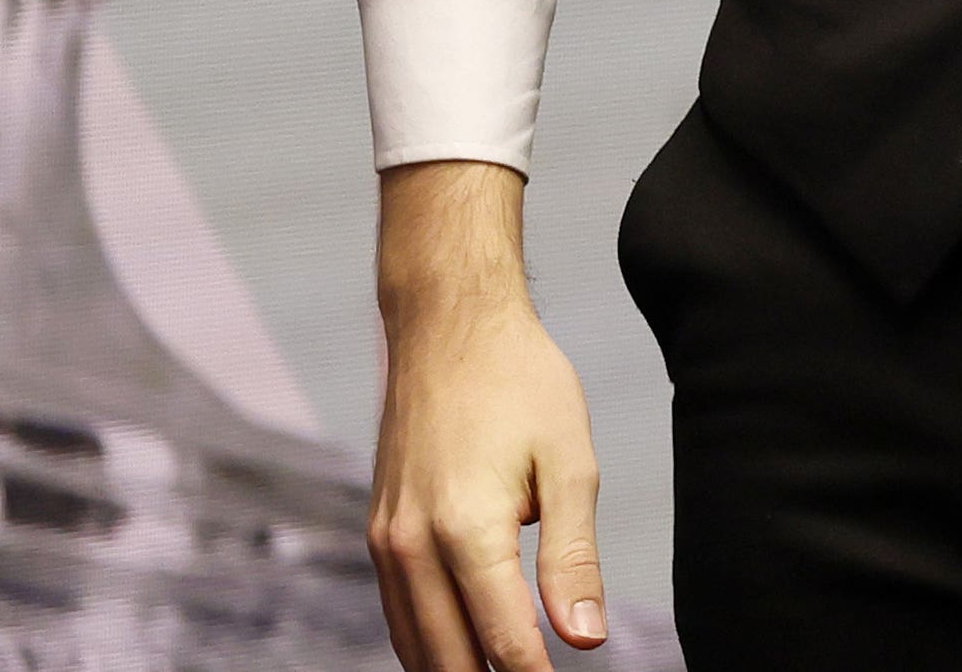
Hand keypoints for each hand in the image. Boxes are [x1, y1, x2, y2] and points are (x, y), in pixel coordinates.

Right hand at [369, 162, 611, 671]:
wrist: (448, 325)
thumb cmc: (520, 383)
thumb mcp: (570, 462)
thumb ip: (574, 558)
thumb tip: (584, 639)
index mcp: (466, 529)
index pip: (504, 640)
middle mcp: (412, 545)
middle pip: (450, 659)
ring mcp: (385, 542)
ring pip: (417, 646)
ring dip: (458, 671)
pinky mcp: (378, 533)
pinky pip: (399, 615)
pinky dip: (430, 646)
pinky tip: (464, 654)